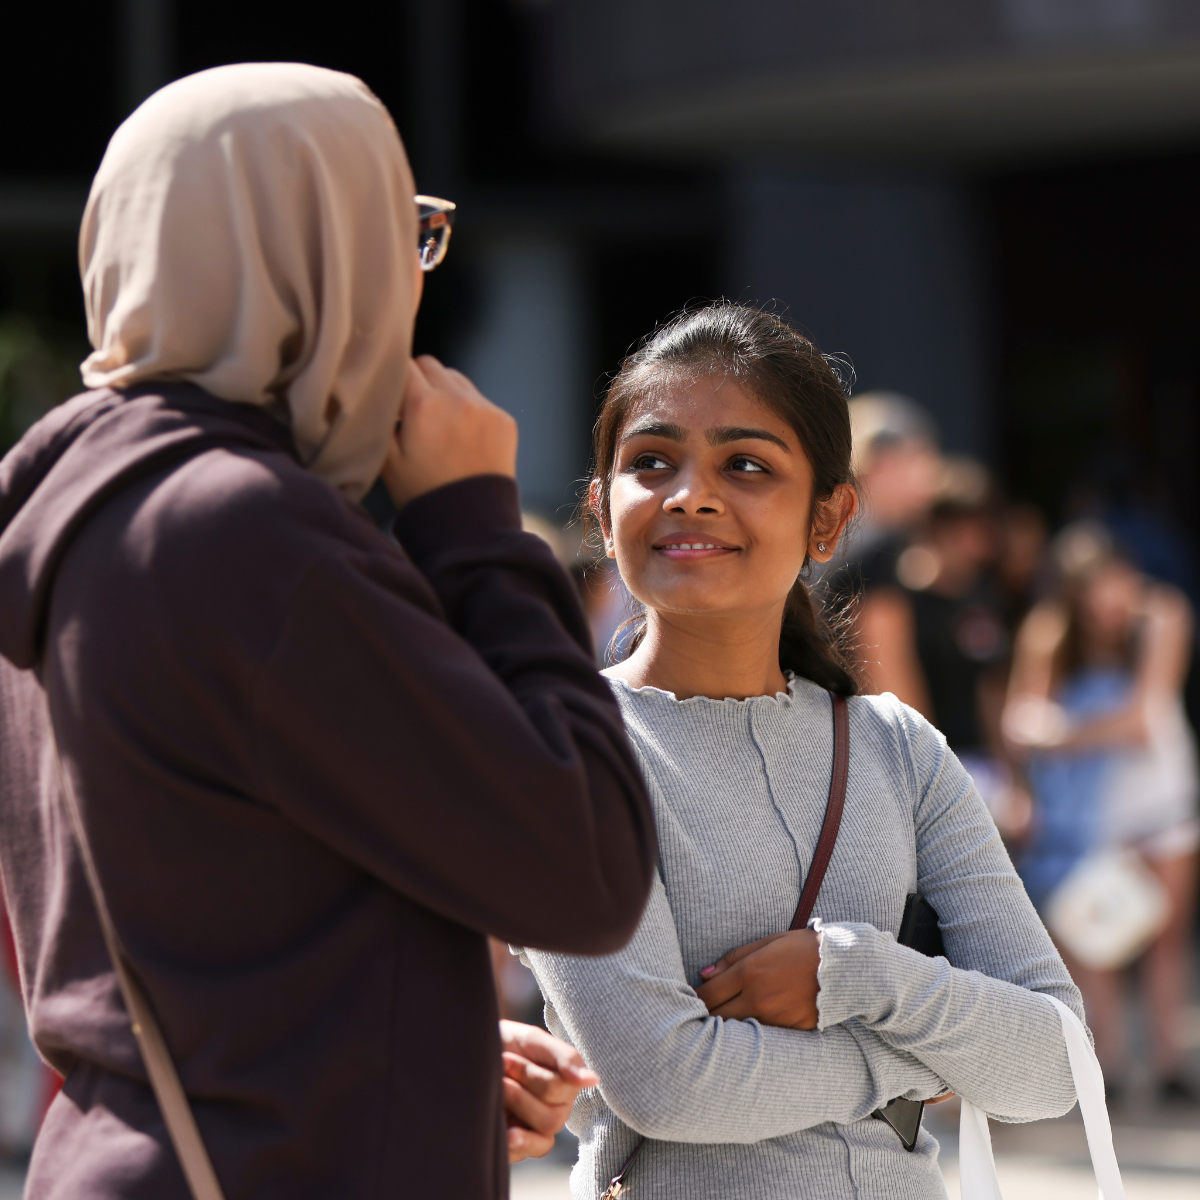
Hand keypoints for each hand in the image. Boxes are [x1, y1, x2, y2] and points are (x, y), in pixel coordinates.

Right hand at [381, 355, 517, 507]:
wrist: (470, 525)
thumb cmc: (423, 495)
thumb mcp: (386, 459)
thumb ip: (380, 418)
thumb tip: (379, 392)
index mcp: (424, 406)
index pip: (403, 365)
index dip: (394, 380)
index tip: (393, 400)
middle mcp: (458, 399)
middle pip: (431, 365)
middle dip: (419, 382)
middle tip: (414, 414)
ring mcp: (485, 408)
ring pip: (456, 379)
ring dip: (445, 393)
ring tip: (439, 428)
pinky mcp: (504, 420)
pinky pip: (479, 399)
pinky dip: (468, 410)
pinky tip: (462, 440)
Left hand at [499, 1020, 598, 1162]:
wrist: (472, 1055)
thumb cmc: (507, 1045)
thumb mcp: (533, 1041)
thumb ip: (565, 1057)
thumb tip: (594, 1080)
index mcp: (566, 1082)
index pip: (561, 1087)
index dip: (530, 1073)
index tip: (508, 1055)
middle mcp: (559, 1108)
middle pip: (554, 1113)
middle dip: (521, 1087)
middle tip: (500, 1068)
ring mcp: (542, 1129)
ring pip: (545, 1129)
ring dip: (517, 1104)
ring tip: (497, 1087)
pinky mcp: (523, 1146)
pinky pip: (532, 1151)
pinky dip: (519, 1142)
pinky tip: (507, 1132)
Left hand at [695, 928, 819, 1029]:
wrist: (843, 967)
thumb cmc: (802, 948)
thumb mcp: (767, 943)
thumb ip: (734, 958)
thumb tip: (705, 974)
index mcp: (749, 972)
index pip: (708, 994)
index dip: (696, 998)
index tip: (696, 998)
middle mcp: (758, 998)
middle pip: (717, 1018)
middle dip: (708, 1015)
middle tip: (705, 1011)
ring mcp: (774, 1017)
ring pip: (737, 1030)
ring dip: (728, 1026)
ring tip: (726, 1018)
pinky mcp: (789, 1030)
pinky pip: (762, 1035)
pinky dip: (753, 1030)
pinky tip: (753, 1023)